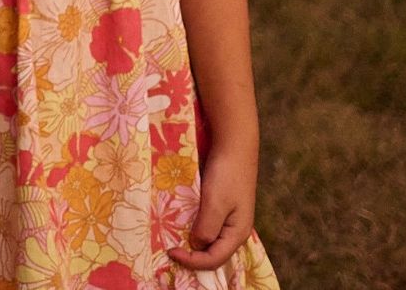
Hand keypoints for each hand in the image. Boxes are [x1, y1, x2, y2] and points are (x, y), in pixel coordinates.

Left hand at [168, 138, 255, 271]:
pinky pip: (206, 223)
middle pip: (212, 252)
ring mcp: (228, 217)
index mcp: (237, 234)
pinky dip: (193, 226)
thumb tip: (196, 245)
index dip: (192, 261)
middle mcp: (233, 230)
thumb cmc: (226, 174)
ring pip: (209, 238)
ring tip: (171, 238)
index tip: (170, 251)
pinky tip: (180, 222)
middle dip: (192, 255)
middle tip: (169, 248)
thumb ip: (206, 227)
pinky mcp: (220, 205)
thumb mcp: (215, 202)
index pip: (214, 259)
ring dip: (191, 241)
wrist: (234, 145)